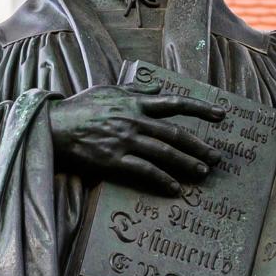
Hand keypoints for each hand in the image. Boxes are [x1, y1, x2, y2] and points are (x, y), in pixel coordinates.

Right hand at [48, 85, 226, 193]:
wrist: (54, 126)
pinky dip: (162, 180)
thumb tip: (158, 88)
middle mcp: (134, 120)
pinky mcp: (114, 160)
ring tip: (202, 172)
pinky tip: (174, 188)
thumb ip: (135, 90)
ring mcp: (125, 140)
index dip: (200, 108)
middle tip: (216, 156)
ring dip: (186, 164)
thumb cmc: (81, 108)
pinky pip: (144, 171)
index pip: (174, 102)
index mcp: (134, 102)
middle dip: (199, 145)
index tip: (221, 115)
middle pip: (175, 133)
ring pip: (164, 153)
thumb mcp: (109, 91)